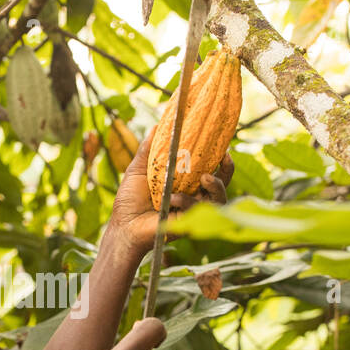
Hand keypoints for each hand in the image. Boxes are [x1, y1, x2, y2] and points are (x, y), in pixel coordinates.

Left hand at [108, 124, 233, 252]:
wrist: (123, 224)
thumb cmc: (130, 199)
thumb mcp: (139, 169)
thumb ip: (148, 149)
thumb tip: (157, 126)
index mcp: (184, 183)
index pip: (209, 169)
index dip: (219, 159)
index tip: (224, 146)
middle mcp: (192, 196)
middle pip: (220, 184)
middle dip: (227, 171)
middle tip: (225, 158)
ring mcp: (191, 210)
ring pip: (217, 199)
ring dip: (216, 186)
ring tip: (206, 178)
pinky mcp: (187, 222)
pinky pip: (196, 211)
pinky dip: (186, 202)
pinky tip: (172, 198)